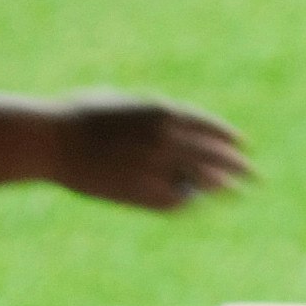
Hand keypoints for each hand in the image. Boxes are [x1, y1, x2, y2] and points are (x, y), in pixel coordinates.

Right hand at [49, 97, 252, 212]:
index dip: (227, 138)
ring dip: (222, 186)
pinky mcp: (141, 192)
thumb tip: (169, 121)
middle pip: (214, 156)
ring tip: (237, 192)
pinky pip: (175, 199)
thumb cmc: (80, 116)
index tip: (242, 145)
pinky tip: (193, 201)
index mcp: (163, 113)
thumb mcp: (122, 103)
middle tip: (254, 176)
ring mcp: (156, 168)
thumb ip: (150, 112)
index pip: (209, 127)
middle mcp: (167, 140)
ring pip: (201, 180)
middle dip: (238, 166)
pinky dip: (187, 199)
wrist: (52, 140)